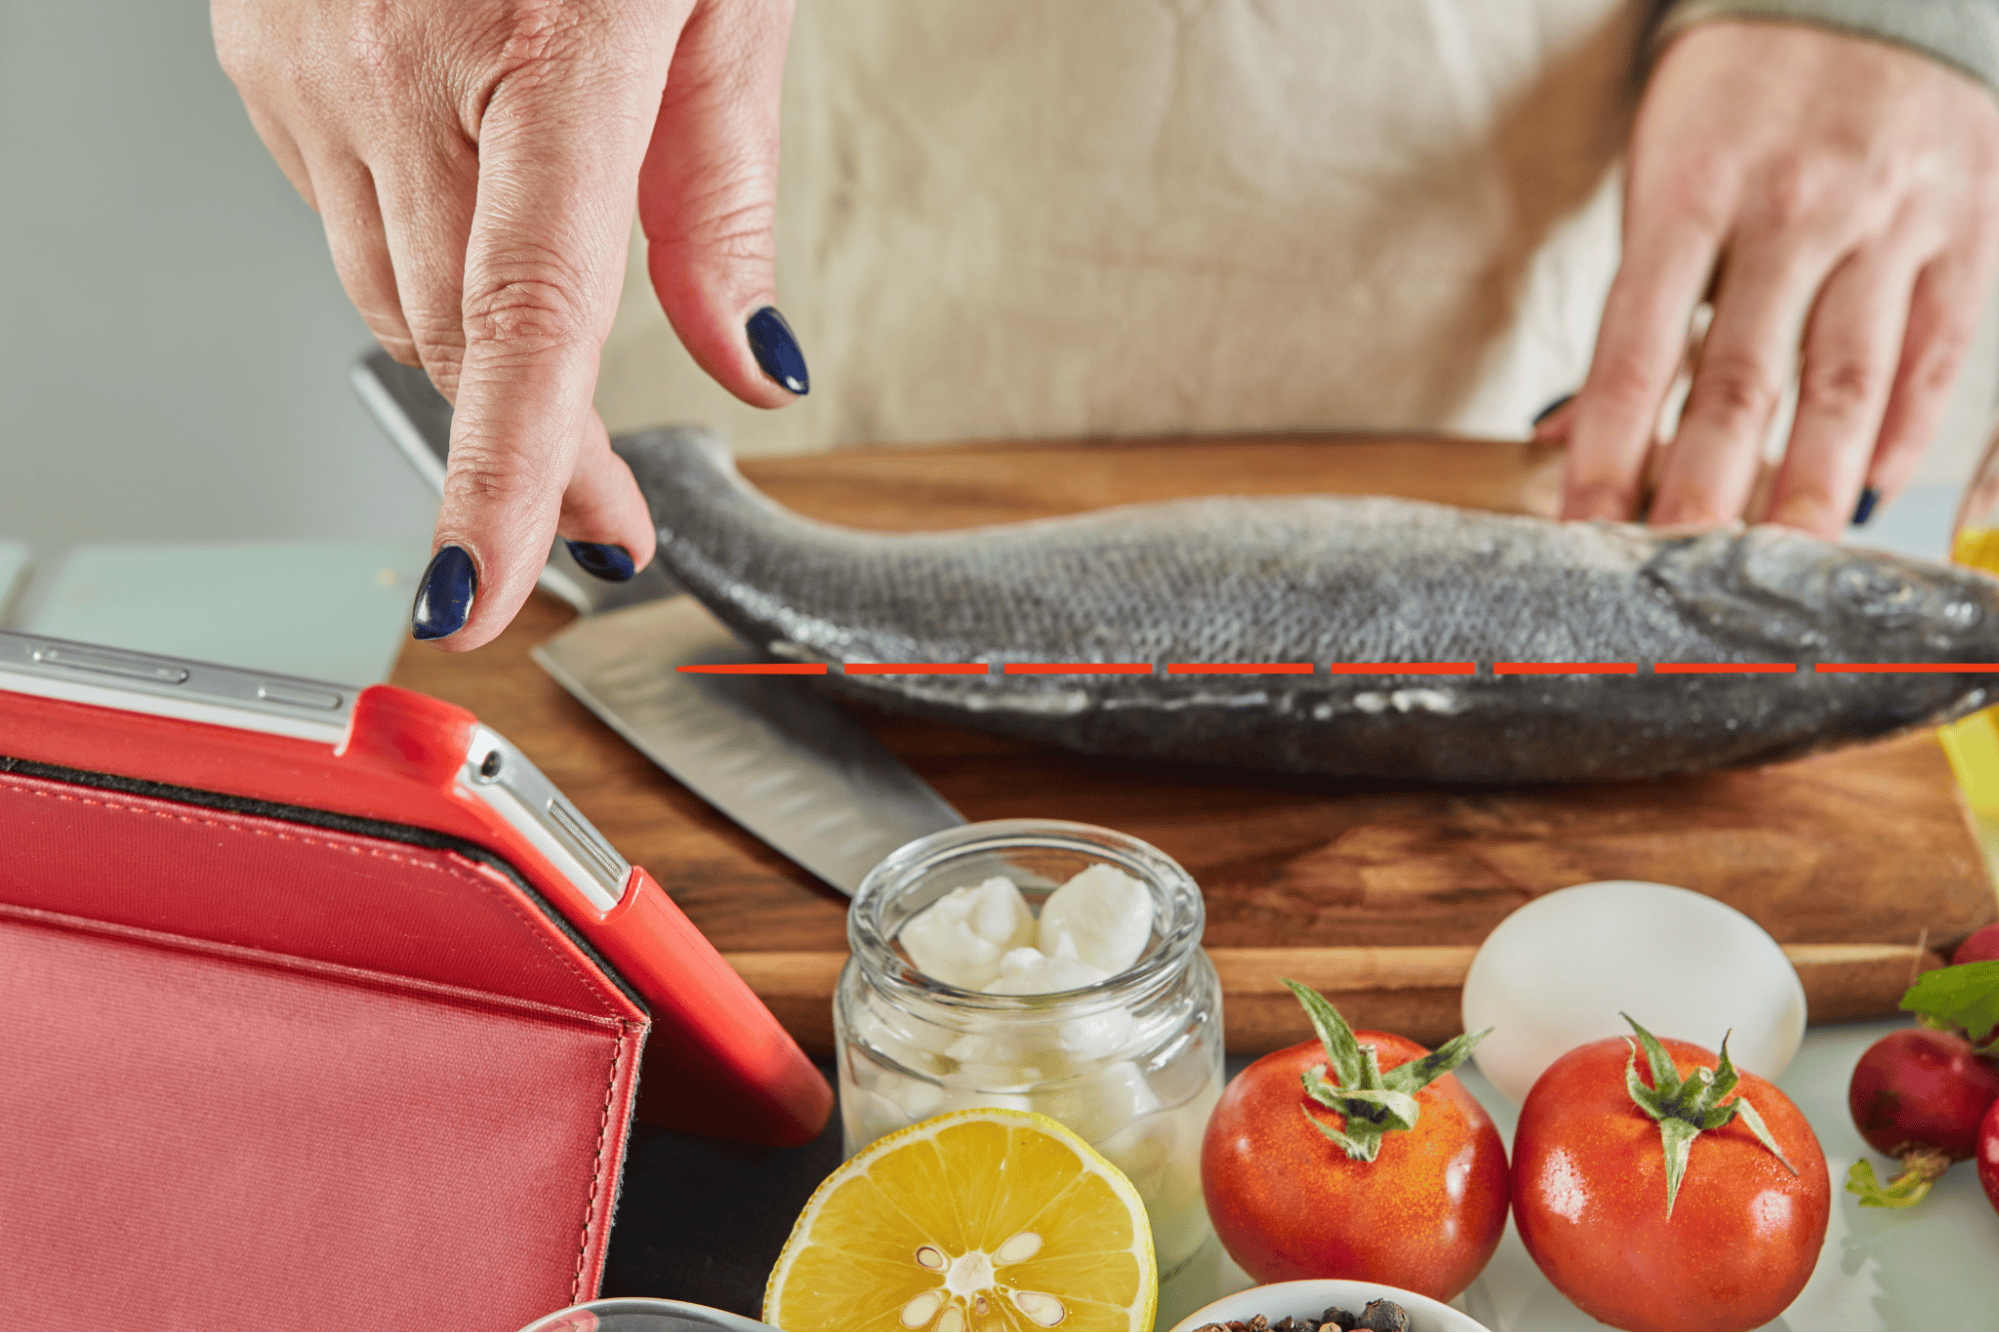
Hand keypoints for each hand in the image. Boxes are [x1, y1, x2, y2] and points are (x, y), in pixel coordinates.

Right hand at [213, 0, 800, 649]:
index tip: (480, 593)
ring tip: (557, 393)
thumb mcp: (726, 1)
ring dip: (475, 361)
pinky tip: (467, 221)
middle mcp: (396, 62)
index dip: (500, 474)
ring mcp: (307, 56)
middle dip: (534, 450)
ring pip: (387, 289)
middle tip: (605, 517)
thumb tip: (752, 365)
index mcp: (548, 53)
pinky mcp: (261, 48)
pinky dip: (414, 252)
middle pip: (454, 337)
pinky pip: (338, 210)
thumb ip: (722, 200)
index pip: (520, 317)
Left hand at [1558, 21, 1998, 536]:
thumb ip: (1640, 311)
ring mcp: (1892, 218)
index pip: (1637, 352)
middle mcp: (1794, 210)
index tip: (1589, 532)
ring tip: (1777, 566)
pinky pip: (1946, 348)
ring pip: (1848, 380)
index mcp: (1690, 195)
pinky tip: (1876, 491)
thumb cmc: (1739, 106)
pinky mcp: (1972, 223)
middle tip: (1683, 576)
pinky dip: (1909, 429)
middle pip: (1744, 382)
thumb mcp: (1664, 181)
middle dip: (1709, 493)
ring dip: (1810, 485)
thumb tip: (1573, 442)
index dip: (1611, 453)